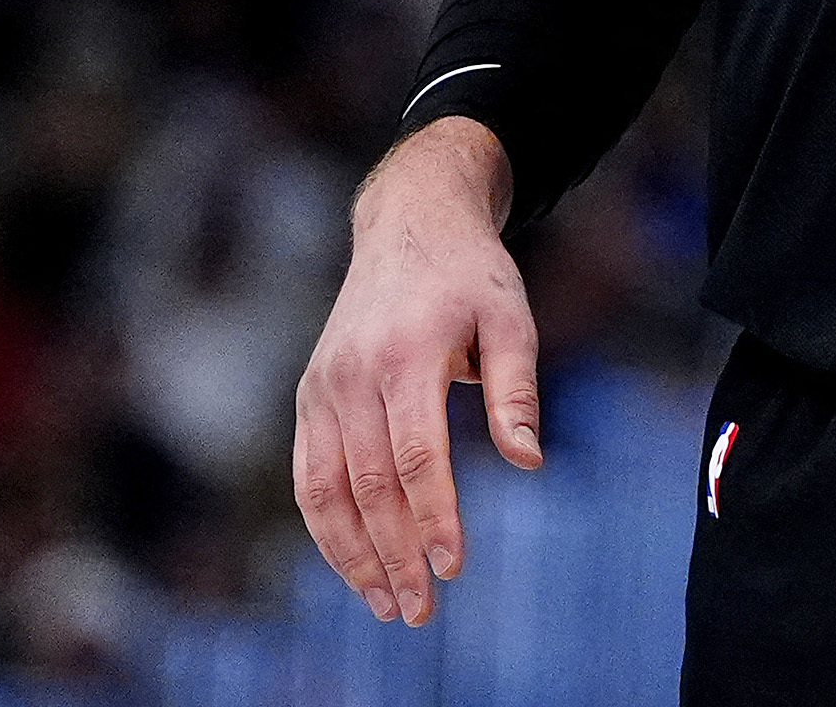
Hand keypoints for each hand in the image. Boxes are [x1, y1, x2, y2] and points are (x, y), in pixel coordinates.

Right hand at [293, 117, 539, 627]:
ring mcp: (321, 387)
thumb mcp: (511, 315)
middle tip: (420, 612)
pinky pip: (308, 476)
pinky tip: (353, 565)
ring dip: (351, 556)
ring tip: (385, 605)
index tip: (454, 568)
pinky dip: (325, 527)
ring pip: (324, 491)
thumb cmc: (470, 275)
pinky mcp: (309, 396)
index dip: (433, 517)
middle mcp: (351, 376)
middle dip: (394, 556)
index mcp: (404, 356)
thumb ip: (516, 390)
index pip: (415, 458)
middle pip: (368, 486)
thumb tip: (527, 463)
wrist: (409, 222)